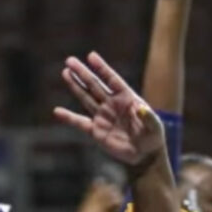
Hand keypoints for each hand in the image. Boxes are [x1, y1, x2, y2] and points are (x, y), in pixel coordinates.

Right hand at [54, 52, 164, 167]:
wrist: (144, 155)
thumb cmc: (152, 137)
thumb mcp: (155, 127)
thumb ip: (149, 118)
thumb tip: (142, 109)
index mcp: (126, 98)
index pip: (111, 79)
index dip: (101, 68)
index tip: (91, 56)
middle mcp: (112, 104)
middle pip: (94, 85)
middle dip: (82, 73)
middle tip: (70, 60)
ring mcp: (103, 116)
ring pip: (86, 98)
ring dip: (75, 86)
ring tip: (65, 73)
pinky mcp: (96, 131)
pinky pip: (79, 123)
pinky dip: (68, 118)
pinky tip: (57, 111)